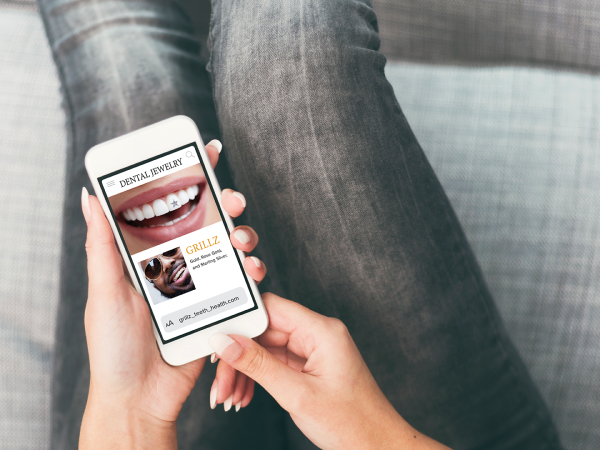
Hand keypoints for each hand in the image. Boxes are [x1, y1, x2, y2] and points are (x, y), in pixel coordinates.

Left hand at [79, 140, 265, 448]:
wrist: (140, 397)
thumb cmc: (114, 347)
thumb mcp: (104, 291)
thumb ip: (103, 246)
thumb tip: (90, 198)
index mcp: (147, 256)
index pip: (167, 209)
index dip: (187, 178)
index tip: (204, 150)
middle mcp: (176, 265)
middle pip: (207, 223)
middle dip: (225, 205)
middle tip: (232, 200)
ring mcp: (200, 286)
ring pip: (229, 249)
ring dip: (242, 236)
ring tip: (241, 240)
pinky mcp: (219, 306)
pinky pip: (241, 282)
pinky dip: (252, 271)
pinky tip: (252, 269)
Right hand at [209, 294, 449, 449]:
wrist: (377, 445)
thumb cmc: (352, 422)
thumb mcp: (298, 394)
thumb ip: (259, 365)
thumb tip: (226, 343)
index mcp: (322, 330)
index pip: (272, 307)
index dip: (241, 320)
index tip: (216, 338)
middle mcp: (318, 334)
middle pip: (264, 330)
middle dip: (238, 356)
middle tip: (220, 383)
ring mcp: (313, 350)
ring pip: (266, 348)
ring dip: (244, 371)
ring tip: (229, 397)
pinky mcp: (309, 365)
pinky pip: (274, 362)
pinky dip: (257, 378)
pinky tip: (244, 395)